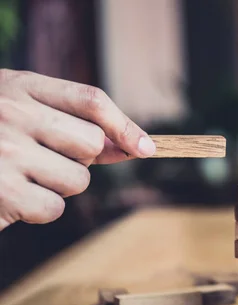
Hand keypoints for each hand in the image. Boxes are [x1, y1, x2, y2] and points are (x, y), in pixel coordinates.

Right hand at [0, 69, 155, 230]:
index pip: (90, 100)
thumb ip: (69, 122)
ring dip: (61, 185)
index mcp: (19, 87)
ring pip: (77, 180)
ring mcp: (5, 153)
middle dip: (81, 159)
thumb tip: (130, 147)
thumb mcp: (17, 109)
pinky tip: (13, 196)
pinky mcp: (0, 192)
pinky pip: (53, 208)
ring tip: (25, 176)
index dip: (125, 125)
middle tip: (49, 158)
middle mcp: (12, 114)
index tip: (146, 149)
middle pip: (91, 144)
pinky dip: (41, 208)